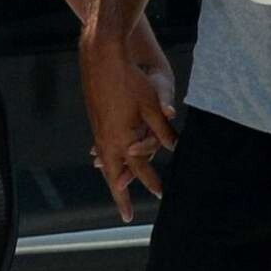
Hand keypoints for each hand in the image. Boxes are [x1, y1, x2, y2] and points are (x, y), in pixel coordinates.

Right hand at [80, 34, 177, 224]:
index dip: (152, 182)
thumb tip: (174, 145)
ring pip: (106, 162)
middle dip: (121, 196)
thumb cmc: (130, 79)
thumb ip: (163, 129)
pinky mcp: (95, 120)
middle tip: (125, 214)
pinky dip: (106, 160)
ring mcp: (98, 130)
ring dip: (112, 178)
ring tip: (117, 191)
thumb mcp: (152, 104)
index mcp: (122, 139)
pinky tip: (104, 161)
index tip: (161, 194)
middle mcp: (107, 139)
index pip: (140, 168)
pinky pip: (101, 148)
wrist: (102, 56)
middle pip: (114, 175)